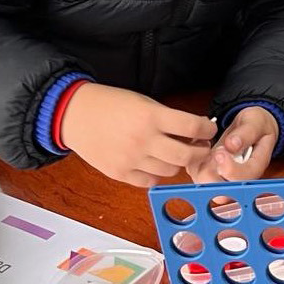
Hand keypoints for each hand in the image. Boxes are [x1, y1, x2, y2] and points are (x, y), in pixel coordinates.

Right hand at [59, 82, 214, 187]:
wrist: (75, 114)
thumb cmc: (110, 103)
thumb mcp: (143, 101)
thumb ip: (167, 117)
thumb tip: (194, 129)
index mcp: (151, 116)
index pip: (192, 126)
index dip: (206, 129)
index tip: (208, 129)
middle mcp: (143, 140)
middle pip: (186, 156)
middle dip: (200, 151)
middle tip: (201, 146)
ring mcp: (131, 160)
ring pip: (170, 171)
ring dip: (178, 163)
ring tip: (176, 153)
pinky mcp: (120, 174)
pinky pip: (150, 181)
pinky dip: (157, 174)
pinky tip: (155, 163)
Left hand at [188, 106, 279, 183]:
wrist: (251, 126)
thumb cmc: (256, 125)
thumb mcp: (256, 121)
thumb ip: (247, 132)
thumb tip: (232, 145)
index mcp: (255, 167)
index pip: (243, 180)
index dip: (229, 170)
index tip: (221, 151)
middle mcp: (238, 177)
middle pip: (222, 194)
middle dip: (210, 177)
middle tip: (213, 153)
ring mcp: (222, 176)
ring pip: (205, 185)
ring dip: (200, 165)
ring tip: (207, 144)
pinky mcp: (208, 171)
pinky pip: (195, 173)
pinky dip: (193, 159)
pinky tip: (201, 143)